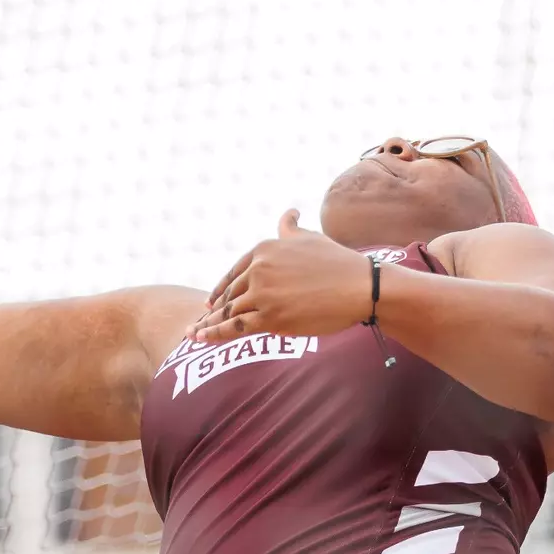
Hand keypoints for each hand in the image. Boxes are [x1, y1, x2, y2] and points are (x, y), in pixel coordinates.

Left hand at [186, 210, 373, 341]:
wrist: (360, 286)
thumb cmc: (338, 263)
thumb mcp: (309, 238)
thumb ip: (290, 228)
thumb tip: (288, 213)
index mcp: (264, 249)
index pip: (234, 273)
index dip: (220, 290)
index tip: (209, 302)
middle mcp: (259, 269)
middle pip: (229, 294)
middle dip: (212, 311)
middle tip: (197, 323)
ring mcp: (263, 294)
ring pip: (228, 312)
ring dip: (207, 325)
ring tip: (193, 335)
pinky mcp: (271, 318)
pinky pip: (235, 327)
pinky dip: (214, 335)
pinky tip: (201, 340)